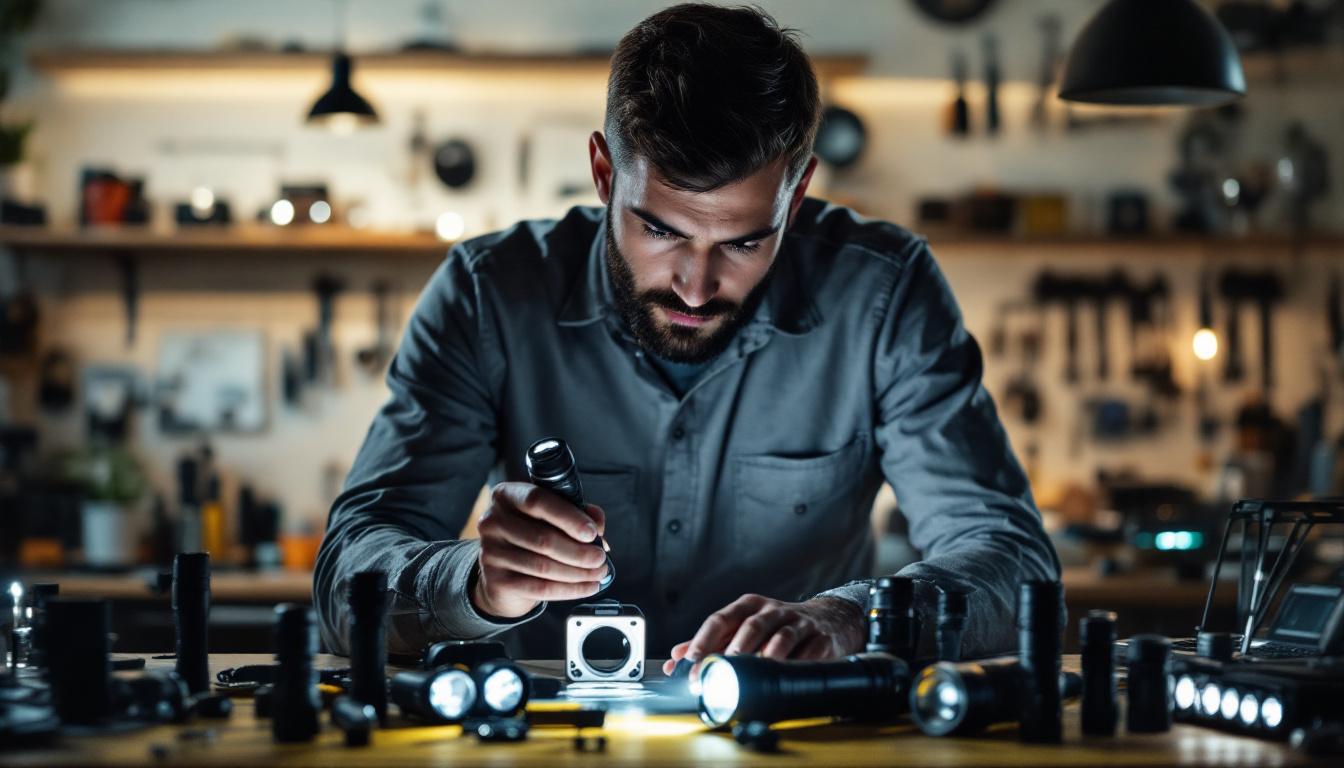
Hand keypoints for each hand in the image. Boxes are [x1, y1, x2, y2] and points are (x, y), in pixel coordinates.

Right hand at [471, 482, 608, 618]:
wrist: (501, 571)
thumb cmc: (532, 534)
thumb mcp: (550, 515)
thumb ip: (576, 511)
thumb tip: (596, 523)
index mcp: (507, 495)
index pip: (537, 500)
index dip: (568, 517)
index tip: (591, 532)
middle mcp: (493, 521)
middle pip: (543, 538)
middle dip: (579, 552)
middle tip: (600, 558)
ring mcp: (491, 551)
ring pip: (543, 566)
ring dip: (578, 573)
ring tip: (598, 573)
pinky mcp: (496, 580)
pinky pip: (540, 587)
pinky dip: (569, 589)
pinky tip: (588, 587)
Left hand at [661, 594, 864, 675]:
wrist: (828, 619)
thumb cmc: (777, 626)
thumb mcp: (743, 626)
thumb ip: (710, 642)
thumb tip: (676, 656)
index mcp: (749, 606)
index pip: (720, 620)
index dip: (703, 642)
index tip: (690, 664)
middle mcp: (772, 611)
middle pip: (751, 626)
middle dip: (734, 650)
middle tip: (721, 670)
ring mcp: (798, 623)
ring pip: (781, 637)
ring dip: (766, 656)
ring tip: (753, 672)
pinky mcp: (820, 638)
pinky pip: (808, 652)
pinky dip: (796, 664)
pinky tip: (784, 675)